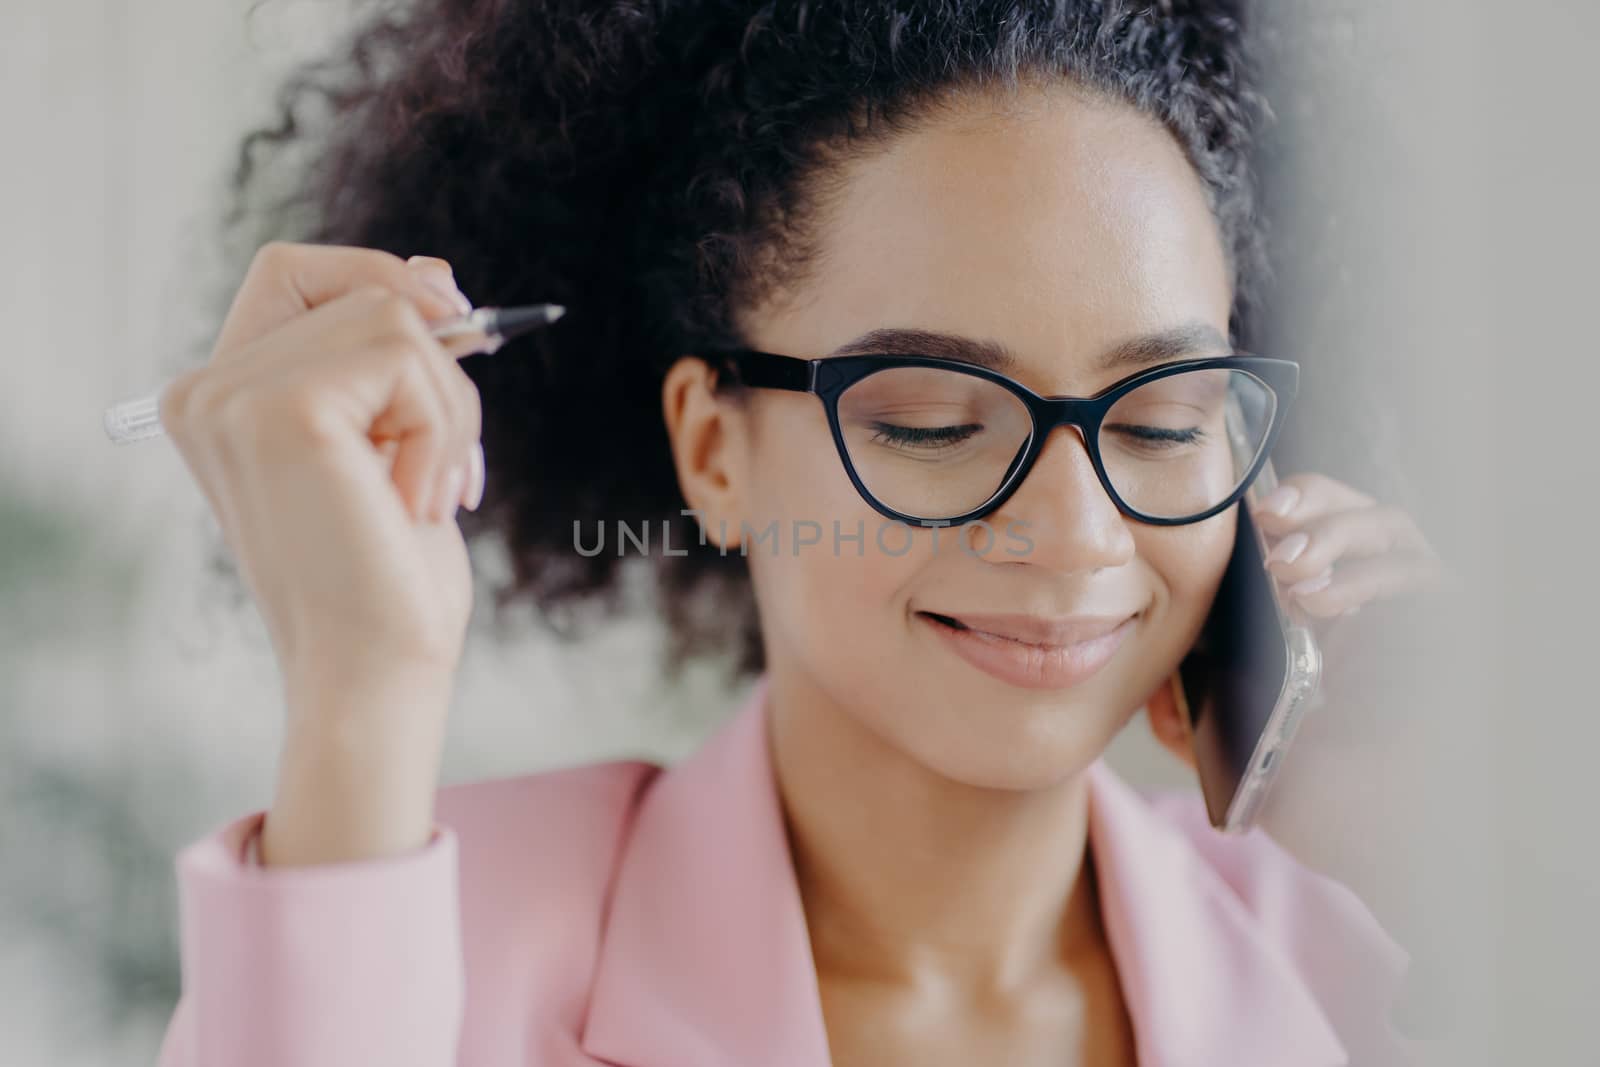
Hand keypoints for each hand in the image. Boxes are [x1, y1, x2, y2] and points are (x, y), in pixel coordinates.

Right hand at [161, 242, 486, 863]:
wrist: (375, 672)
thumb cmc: (388, 575)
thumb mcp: (394, 444)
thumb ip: (393, 360)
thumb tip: (436, 275)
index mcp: (221, 399)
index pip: (294, 271)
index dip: (377, 276)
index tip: (450, 322)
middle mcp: (207, 391)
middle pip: (362, 289)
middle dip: (440, 370)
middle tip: (449, 461)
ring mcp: (234, 396)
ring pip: (396, 318)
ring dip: (449, 409)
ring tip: (426, 494)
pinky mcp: (284, 410)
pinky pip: (405, 354)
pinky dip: (442, 427)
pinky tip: (414, 501)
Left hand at [1244, 472, 1471, 1035]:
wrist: (1378, 847)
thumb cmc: (1317, 795)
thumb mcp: (1232, 747)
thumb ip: (1191, 722)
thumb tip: (1157, 696)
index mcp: (1322, 609)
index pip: (1314, 523)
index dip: (1287, 505)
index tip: (1246, 510)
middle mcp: (1376, 599)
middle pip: (1353, 511)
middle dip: (1311, 505)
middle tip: (1267, 527)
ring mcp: (1416, 614)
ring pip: (1392, 529)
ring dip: (1336, 533)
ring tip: (1287, 567)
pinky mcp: (1451, 635)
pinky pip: (1426, 579)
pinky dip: (1373, 579)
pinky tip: (1322, 602)